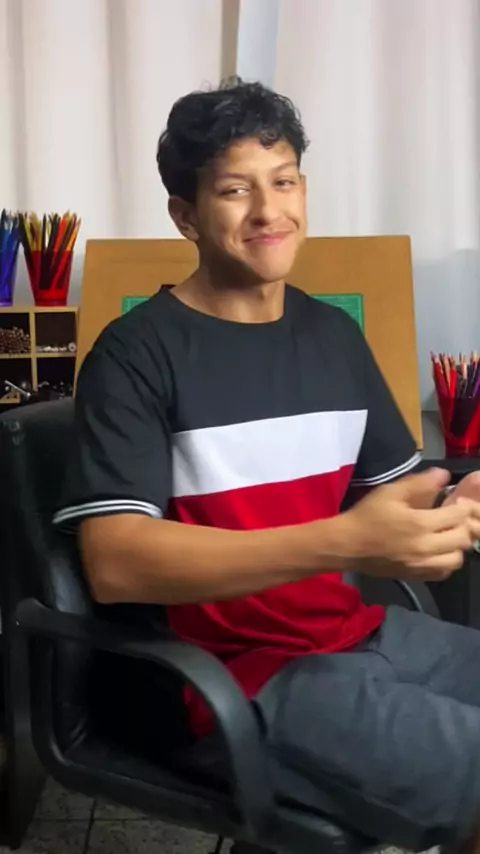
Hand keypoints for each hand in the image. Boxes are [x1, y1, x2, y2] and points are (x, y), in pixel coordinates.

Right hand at [345, 468, 479, 580]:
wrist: (347, 545)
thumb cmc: (367, 515)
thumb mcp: (390, 492)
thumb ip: (419, 483)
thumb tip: (444, 475)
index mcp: (419, 523)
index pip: (458, 516)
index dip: (462, 506)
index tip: (457, 502)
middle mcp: (425, 547)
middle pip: (463, 539)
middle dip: (462, 526)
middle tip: (452, 518)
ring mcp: (421, 565)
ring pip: (457, 560)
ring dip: (456, 546)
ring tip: (446, 536)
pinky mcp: (416, 576)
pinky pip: (443, 573)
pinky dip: (446, 562)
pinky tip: (437, 551)